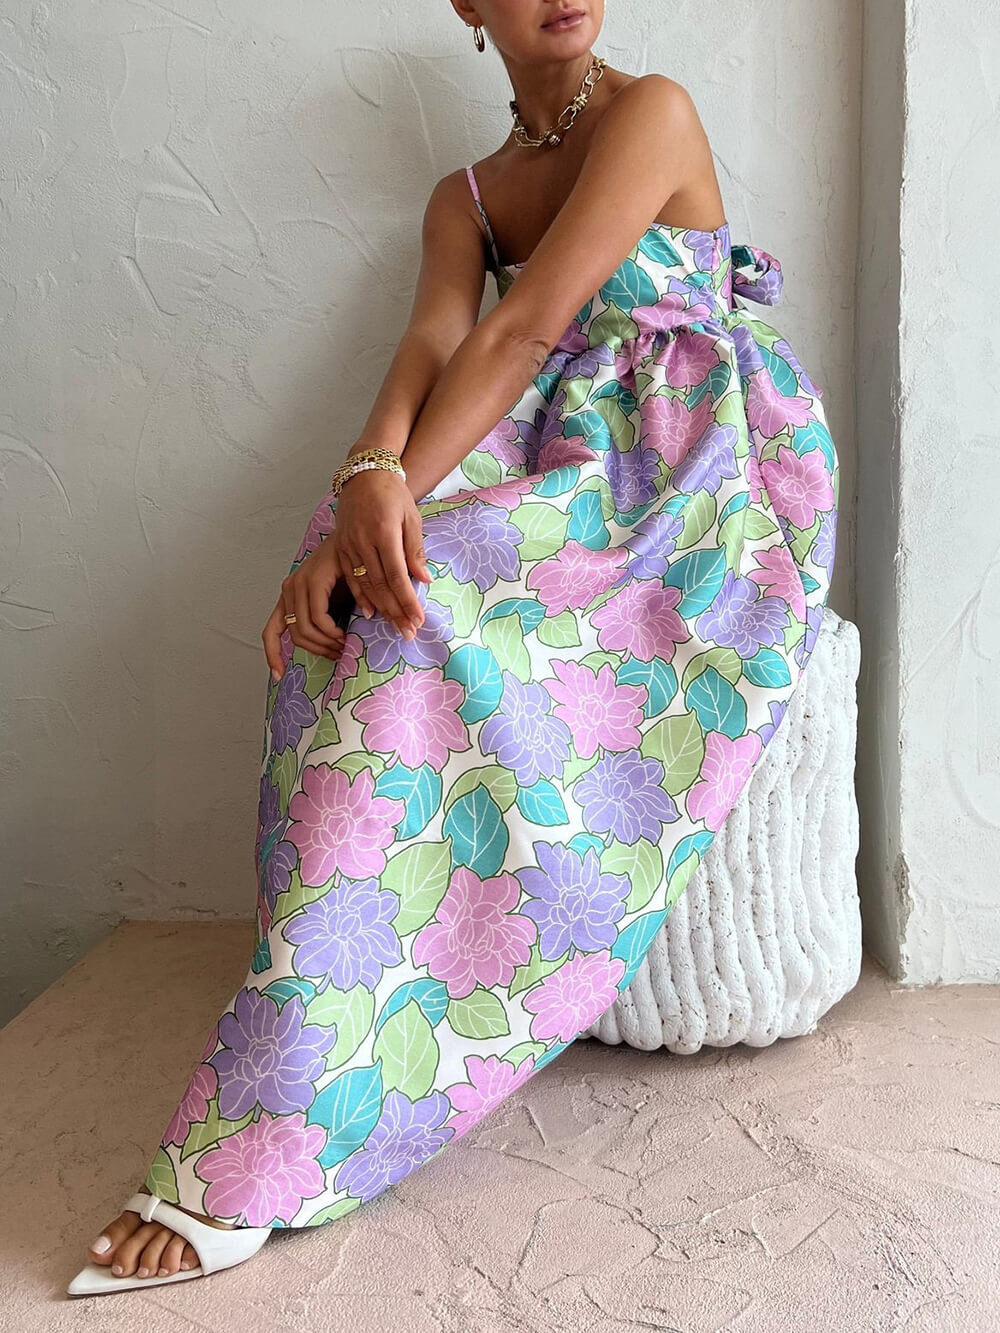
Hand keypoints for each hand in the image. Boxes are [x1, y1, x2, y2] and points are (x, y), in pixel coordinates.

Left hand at [261, 547, 346, 682]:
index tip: (279, 676)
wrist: (363, 545)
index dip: (273, 655)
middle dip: (318, 651)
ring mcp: (299, 583)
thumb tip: (331, 652)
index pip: (272, 632)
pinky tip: (344, 633)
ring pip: (305, 630)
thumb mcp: (338, 605)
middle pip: (296, 636)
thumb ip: (329, 623)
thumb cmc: (352, 575)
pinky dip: (331, 631)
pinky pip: (317, 617)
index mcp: (290, 597)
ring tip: (344, 644)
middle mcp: (289, 589)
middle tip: (339, 654)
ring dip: (326, 643)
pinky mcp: (313, 579)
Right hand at [328, 468, 432, 637]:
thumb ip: (415, 550)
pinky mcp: (340, 548)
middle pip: (380, 585)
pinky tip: (371, 612)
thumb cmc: (393, 495)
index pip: (397, 575)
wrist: (364, 476)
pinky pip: (351, 578)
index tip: (418, 619)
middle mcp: (363, 541)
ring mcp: (349, 546)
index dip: (407, 600)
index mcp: (384, 532)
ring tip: (394, 627)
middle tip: (408, 632)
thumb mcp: (411, 518)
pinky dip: (361, 597)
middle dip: (396, 612)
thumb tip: (424, 580)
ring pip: (365, 585)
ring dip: (381, 609)